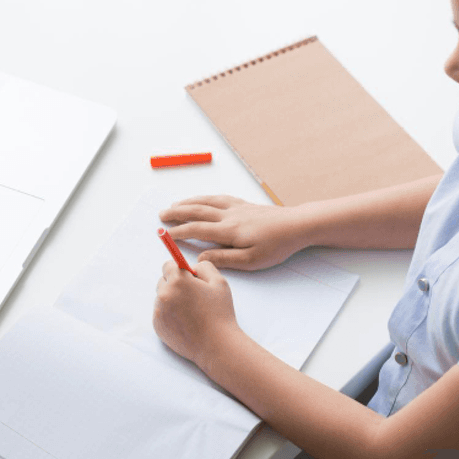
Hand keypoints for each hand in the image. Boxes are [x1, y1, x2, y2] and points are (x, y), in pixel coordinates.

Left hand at [153, 259, 240, 369]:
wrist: (216, 345)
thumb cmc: (220, 313)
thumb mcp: (219, 282)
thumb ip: (204, 267)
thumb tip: (192, 267)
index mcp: (178, 281)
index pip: (168, 265)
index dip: (178, 269)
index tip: (186, 276)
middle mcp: (164, 294)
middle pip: (163, 281)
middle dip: (175, 285)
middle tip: (192, 296)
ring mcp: (159, 311)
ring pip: (162, 298)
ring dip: (172, 300)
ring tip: (191, 312)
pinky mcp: (157, 325)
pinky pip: (160, 313)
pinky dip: (169, 315)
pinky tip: (185, 322)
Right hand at [159, 195, 310, 270]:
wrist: (297, 226)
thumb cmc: (276, 246)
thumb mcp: (251, 261)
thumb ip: (224, 259)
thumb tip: (201, 259)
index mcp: (228, 231)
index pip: (197, 229)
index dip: (179, 232)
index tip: (165, 234)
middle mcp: (229, 215)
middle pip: (197, 211)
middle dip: (177, 213)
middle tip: (161, 215)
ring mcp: (236, 207)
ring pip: (206, 202)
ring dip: (188, 203)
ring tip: (174, 205)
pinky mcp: (244, 205)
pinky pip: (218, 198)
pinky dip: (204, 197)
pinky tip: (202, 199)